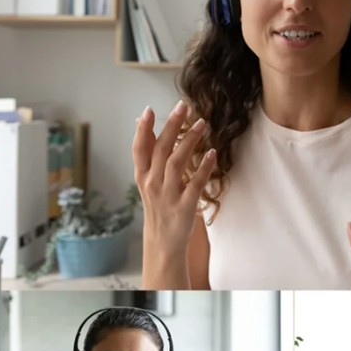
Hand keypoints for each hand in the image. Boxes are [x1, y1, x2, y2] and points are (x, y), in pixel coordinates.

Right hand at [133, 103, 215, 267]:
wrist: (163, 243)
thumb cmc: (158, 205)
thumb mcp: (147, 179)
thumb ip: (147, 152)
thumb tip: (140, 122)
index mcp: (142, 176)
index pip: (138, 149)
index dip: (142, 130)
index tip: (148, 110)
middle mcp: (152, 184)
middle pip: (160, 150)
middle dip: (171, 127)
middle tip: (183, 107)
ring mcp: (168, 196)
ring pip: (176, 163)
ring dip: (189, 141)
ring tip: (202, 123)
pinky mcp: (184, 207)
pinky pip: (195, 185)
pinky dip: (203, 168)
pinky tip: (212, 153)